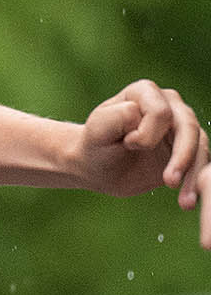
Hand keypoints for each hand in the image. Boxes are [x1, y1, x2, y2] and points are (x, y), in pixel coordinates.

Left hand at [78, 81, 209, 246]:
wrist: (96, 166)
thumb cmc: (95, 144)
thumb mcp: (98, 130)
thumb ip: (117, 117)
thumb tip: (139, 114)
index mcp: (145, 92)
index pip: (160, 111)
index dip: (147, 132)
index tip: (129, 145)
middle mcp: (169, 104)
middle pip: (188, 127)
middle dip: (182, 156)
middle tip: (169, 182)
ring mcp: (181, 126)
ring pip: (200, 146)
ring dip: (193, 174)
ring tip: (185, 202)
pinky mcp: (187, 149)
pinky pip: (200, 163)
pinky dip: (195, 182)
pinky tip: (188, 200)